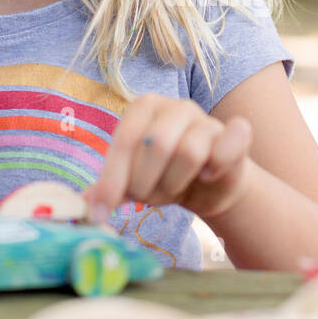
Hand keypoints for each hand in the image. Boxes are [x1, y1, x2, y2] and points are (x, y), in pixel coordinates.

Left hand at [81, 94, 252, 222]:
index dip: (112, 179)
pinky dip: (217, 165)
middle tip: (148, 196)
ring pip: (189, 152)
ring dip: (176, 183)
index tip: (101, 212)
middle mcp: (176, 106)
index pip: (125, 141)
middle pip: (156, 145)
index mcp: (144, 107)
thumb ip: (108, 189)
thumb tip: (82, 206)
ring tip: (174, 188)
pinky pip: (229, 145)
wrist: (211, 186)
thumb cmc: (165, 177)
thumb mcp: (132, 182)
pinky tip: (208, 175)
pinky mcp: (235, 134)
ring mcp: (207, 118)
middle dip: (147, 183)